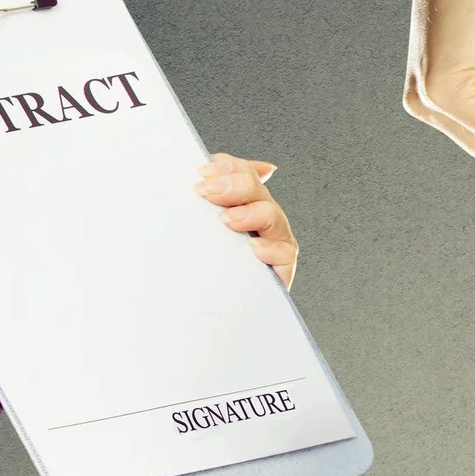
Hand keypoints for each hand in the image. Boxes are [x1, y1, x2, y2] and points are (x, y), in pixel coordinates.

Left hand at [197, 153, 298, 286]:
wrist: (199, 308)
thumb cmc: (197, 265)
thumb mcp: (189, 226)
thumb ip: (193, 199)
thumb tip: (197, 172)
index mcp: (242, 201)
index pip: (243, 172)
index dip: (227, 168)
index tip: (202, 174)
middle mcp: (259, 216)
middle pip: (257, 188)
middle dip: (234, 185)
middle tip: (208, 193)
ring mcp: (273, 240)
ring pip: (272, 215)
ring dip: (250, 213)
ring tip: (227, 221)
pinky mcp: (280, 267)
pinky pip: (284, 253)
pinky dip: (270, 249)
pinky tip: (254, 248)